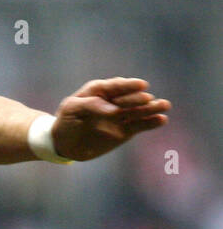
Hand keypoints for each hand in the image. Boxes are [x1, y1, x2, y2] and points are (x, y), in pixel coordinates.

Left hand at [52, 78, 170, 161]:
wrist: (63, 142)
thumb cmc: (66, 121)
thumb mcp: (71, 109)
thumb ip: (91, 105)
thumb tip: (113, 111)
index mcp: (100, 90)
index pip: (116, 86)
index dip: (129, 86)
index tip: (141, 86)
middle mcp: (114, 101)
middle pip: (130, 98)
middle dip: (139, 98)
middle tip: (147, 99)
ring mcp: (121, 115)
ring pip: (139, 110)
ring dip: (152, 108)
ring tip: (164, 106)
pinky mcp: (125, 130)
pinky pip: (140, 125)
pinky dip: (151, 122)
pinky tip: (162, 120)